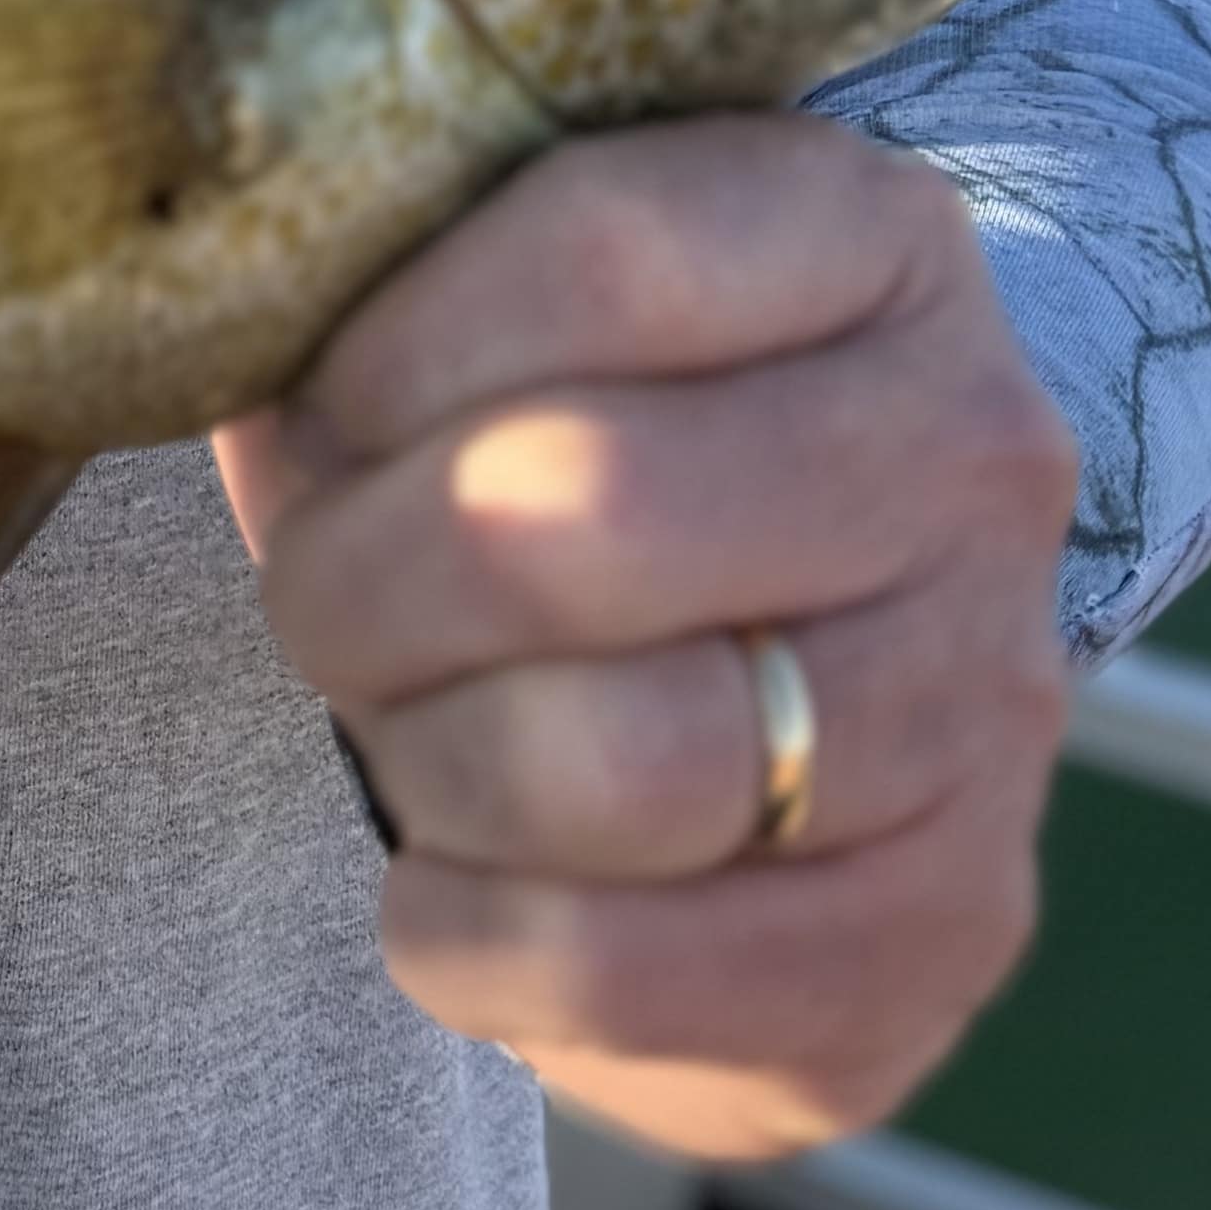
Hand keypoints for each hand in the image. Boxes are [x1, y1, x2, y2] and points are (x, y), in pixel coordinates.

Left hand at [218, 120, 1077, 1162]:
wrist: (789, 648)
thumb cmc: (578, 435)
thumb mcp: (500, 295)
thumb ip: (385, 277)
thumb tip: (218, 312)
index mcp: (873, 238)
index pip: (606, 252)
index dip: (394, 347)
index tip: (328, 406)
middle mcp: (974, 460)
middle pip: (579, 512)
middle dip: (364, 578)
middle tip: (321, 598)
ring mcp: (991, 708)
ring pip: (611, 763)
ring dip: (423, 760)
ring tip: (403, 730)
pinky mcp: (945, 936)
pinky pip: (627, 970)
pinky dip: (466, 939)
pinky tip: (448, 883)